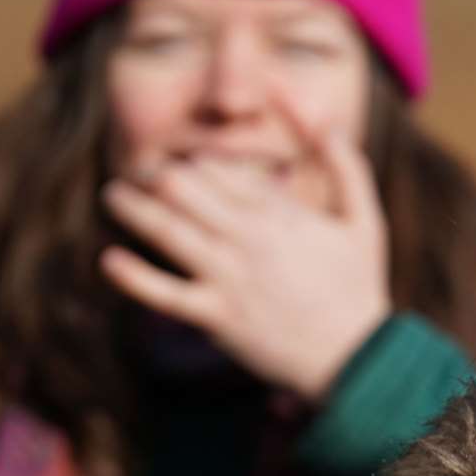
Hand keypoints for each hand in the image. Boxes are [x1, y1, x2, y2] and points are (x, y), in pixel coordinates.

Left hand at [99, 98, 391, 401]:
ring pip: (168, 231)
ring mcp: (229, 277)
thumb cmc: (360, 287)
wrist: (356, 355)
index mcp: (281, 213)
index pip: (222, 170)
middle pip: (186, 190)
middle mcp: (249, 239)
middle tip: (142, 171)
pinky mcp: (216, 316)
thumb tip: (332, 120)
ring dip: (133, 208)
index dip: (199, 163)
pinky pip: (165, 294)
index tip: (189, 165)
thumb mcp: (366, 219)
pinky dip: (133, 277)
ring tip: (113, 194)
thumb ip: (347, 165)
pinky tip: (109, 259)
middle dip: (158, 175)